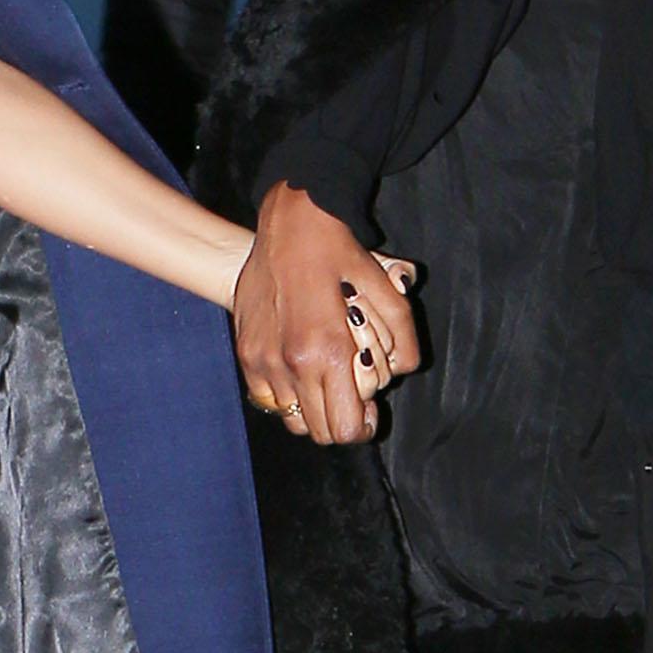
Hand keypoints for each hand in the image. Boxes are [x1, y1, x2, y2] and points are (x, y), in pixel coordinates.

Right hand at [232, 183, 420, 444]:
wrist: (289, 220)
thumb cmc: (336, 249)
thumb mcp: (383, 285)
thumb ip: (403, 334)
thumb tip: (405, 369)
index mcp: (328, 351)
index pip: (345, 427)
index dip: (363, 428)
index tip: (369, 413)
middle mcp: (291, 364)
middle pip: (320, 432)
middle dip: (341, 423)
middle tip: (352, 399)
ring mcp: (264, 361)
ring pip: (292, 420)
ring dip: (313, 411)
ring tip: (325, 384)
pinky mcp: (247, 352)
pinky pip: (267, 398)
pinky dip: (287, 395)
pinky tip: (300, 369)